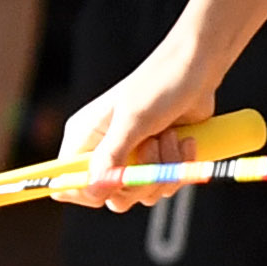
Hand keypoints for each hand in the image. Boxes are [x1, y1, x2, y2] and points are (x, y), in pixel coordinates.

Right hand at [51, 40, 222, 210]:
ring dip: (164, 170)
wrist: (198, 70)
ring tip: (170, 135)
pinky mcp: (159, 160)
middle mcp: (105, 151)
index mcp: (85, 137)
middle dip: (139, 181)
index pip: (68, 182)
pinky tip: (186, 140)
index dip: (89, 192)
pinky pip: (164, 184)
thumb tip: (94, 187)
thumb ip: (112, 155)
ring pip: (143, 193)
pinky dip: (179, 168)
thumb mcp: (133, 120)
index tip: (115, 183)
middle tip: (152, 148)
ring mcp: (134, 157)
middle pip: (111, 196)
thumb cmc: (160, 85)